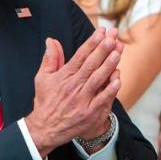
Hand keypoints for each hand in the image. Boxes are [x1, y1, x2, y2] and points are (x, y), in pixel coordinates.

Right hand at [24, 27, 121, 157]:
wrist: (44, 128)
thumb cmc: (45, 102)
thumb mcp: (42, 78)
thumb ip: (50, 59)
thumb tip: (51, 40)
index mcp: (64, 76)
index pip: (80, 56)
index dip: (92, 42)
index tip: (102, 31)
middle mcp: (73, 86)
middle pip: (91, 64)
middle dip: (103, 48)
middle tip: (113, 36)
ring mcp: (82, 100)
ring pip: (98, 79)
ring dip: (109, 65)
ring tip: (118, 51)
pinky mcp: (88, 113)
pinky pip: (101, 99)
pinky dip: (109, 90)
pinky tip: (118, 79)